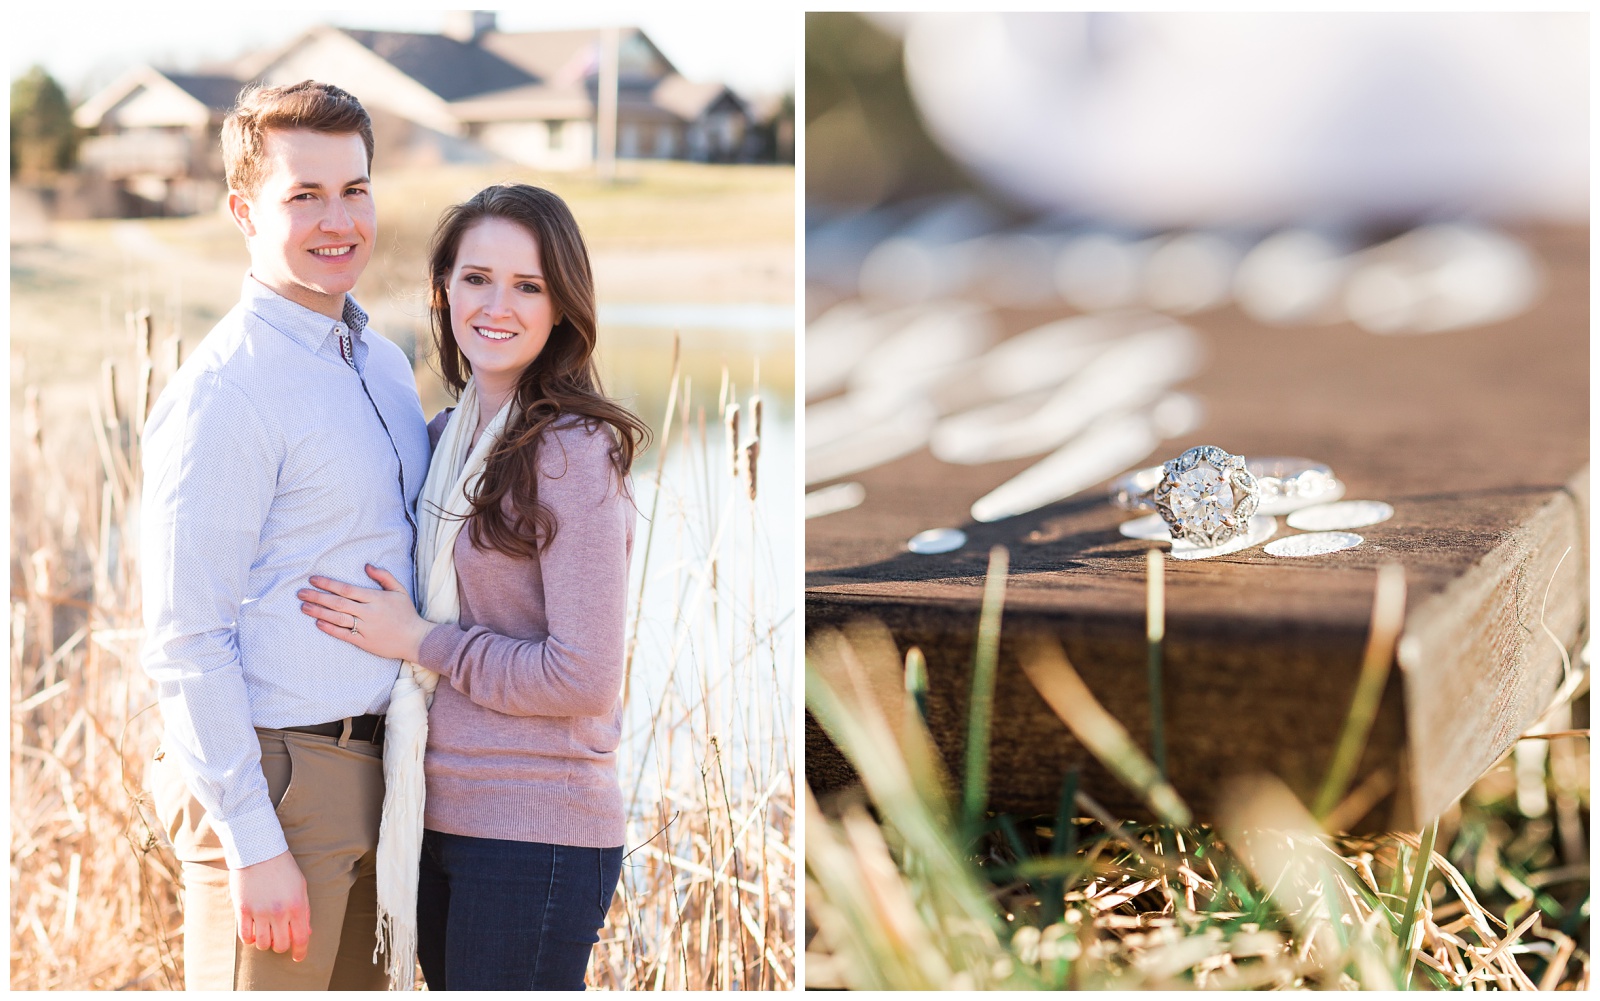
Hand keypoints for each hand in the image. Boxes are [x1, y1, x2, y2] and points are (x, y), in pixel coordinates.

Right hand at [230, 849, 310, 961]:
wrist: (259, 851)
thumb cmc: (283, 868)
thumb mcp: (301, 887)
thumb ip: (305, 911)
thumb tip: (306, 933)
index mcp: (297, 905)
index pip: (301, 938)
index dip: (300, 951)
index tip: (298, 957)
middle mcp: (279, 912)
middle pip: (280, 945)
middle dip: (281, 946)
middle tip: (280, 938)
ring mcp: (259, 912)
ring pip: (262, 944)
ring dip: (265, 942)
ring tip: (266, 932)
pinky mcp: (242, 910)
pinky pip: (245, 936)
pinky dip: (249, 938)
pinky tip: (253, 930)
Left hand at [298, 565, 433, 662]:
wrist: (416, 639)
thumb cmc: (407, 613)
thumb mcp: (399, 591)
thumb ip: (383, 576)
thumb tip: (366, 566)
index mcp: (375, 598)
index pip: (347, 589)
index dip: (328, 584)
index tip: (313, 580)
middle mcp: (368, 613)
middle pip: (338, 603)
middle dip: (317, 597)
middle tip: (300, 593)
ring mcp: (366, 628)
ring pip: (338, 618)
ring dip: (319, 612)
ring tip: (304, 607)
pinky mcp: (364, 642)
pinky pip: (344, 634)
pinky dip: (330, 628)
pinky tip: (318, 622)